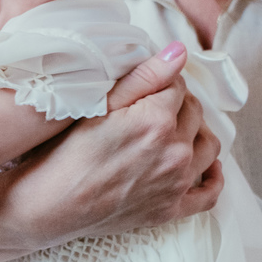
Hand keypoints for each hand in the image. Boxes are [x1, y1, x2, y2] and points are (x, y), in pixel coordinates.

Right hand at [6, 42, 222, 243]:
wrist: (49, 205)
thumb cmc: (64, 153)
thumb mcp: (98, 106)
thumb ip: (144, 77)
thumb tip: (179, 52)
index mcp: (157, 120)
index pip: (178, 86)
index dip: (163, 82)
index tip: (148, 86)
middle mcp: (176, 151)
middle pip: (194, 113)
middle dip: (179, 104)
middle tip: (154, 106)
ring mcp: (177, 182)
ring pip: (209, 147)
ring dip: (197, 133)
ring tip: (176, 130)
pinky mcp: (172, 209)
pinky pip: (209, 194)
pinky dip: (212, 178)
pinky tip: (205, 167)